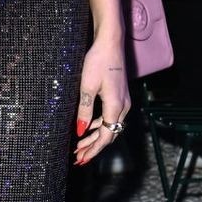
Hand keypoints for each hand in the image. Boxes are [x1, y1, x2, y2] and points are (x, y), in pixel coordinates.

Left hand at [73, 38, 129, 166]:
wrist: (111, 43)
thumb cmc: (98, 61)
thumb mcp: (86, 87)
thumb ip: (84, 111)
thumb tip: (81, 131)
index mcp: (116, 107)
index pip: (106, 137)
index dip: (93, 150)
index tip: (81, 159)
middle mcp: (123, 107)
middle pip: (110, 135)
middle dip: (93, 147)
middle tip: (77, 157)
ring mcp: (123, 102)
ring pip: (110, 127)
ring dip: (96, 137)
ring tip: (80, 146)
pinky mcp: (120, 96)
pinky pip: (111, 118)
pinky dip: (99, 126)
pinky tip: (89, 128)